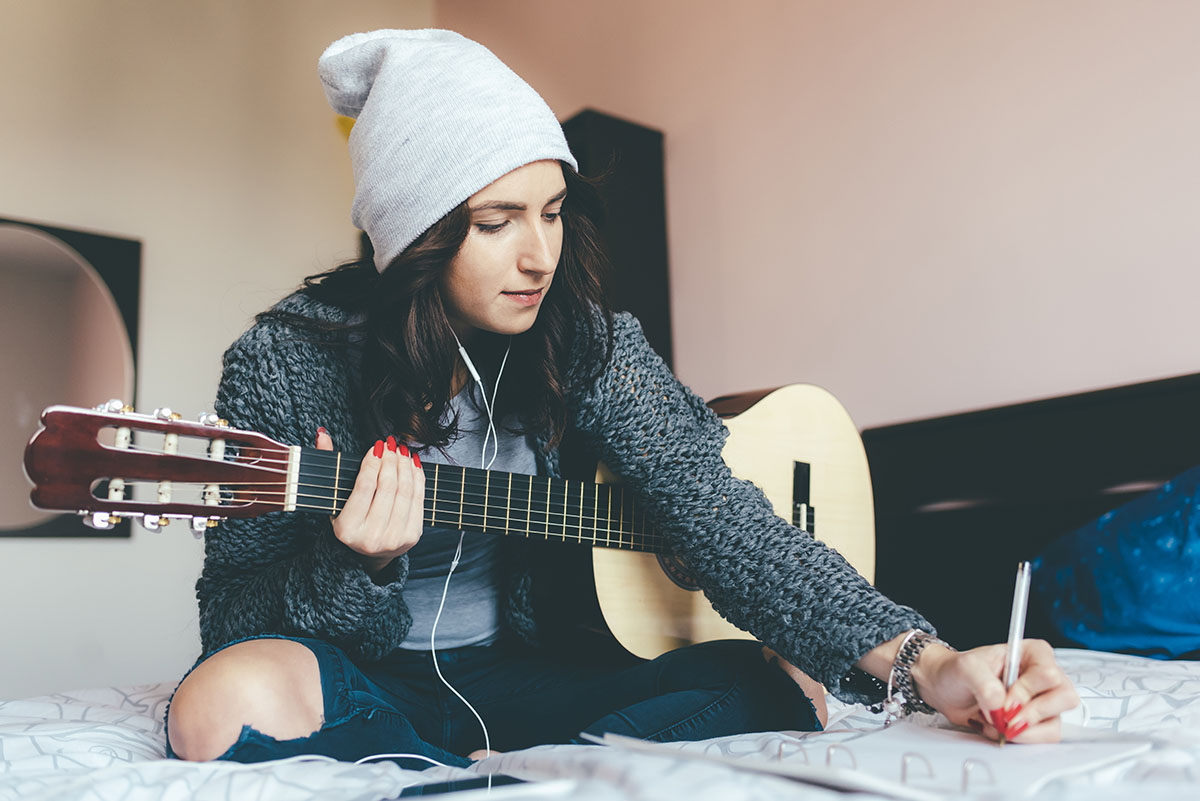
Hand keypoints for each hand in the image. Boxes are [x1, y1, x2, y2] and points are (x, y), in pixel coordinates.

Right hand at [315, 428, 424, 576]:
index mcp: (347, 529)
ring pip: (405, 491)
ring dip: (405, 465)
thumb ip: (331, 466)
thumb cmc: (351, 520)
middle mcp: (371, 537)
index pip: (364, 486)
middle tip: (391, 444)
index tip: (376, 446)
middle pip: (387, 486)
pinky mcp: (413, 536)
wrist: (370, 554)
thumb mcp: (335, 499)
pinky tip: (413, 464)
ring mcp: (394, 538)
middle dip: (391, 460)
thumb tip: (323, 434)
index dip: (372, 462)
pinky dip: (418, 477)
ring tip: (401, 451)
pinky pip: (419, 499)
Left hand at [911, 638, 1079, 742]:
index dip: (1027, 691)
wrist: (944, 690)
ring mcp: (1041, 701)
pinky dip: (1018, 738)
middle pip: (1064, 698)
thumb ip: (984, 683)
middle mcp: (1042, 677)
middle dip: (1032, 714)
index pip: (1049, 673)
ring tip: (996, 721)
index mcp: (1032, 653)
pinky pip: (1042, 738)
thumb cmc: (956, 671)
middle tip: (1005, 717)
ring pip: (1054, 723)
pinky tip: (997, 728)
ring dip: (1022, 730)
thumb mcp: (965, 668)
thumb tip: (1001, 705)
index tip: (1004, 699)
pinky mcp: (1035, 723)